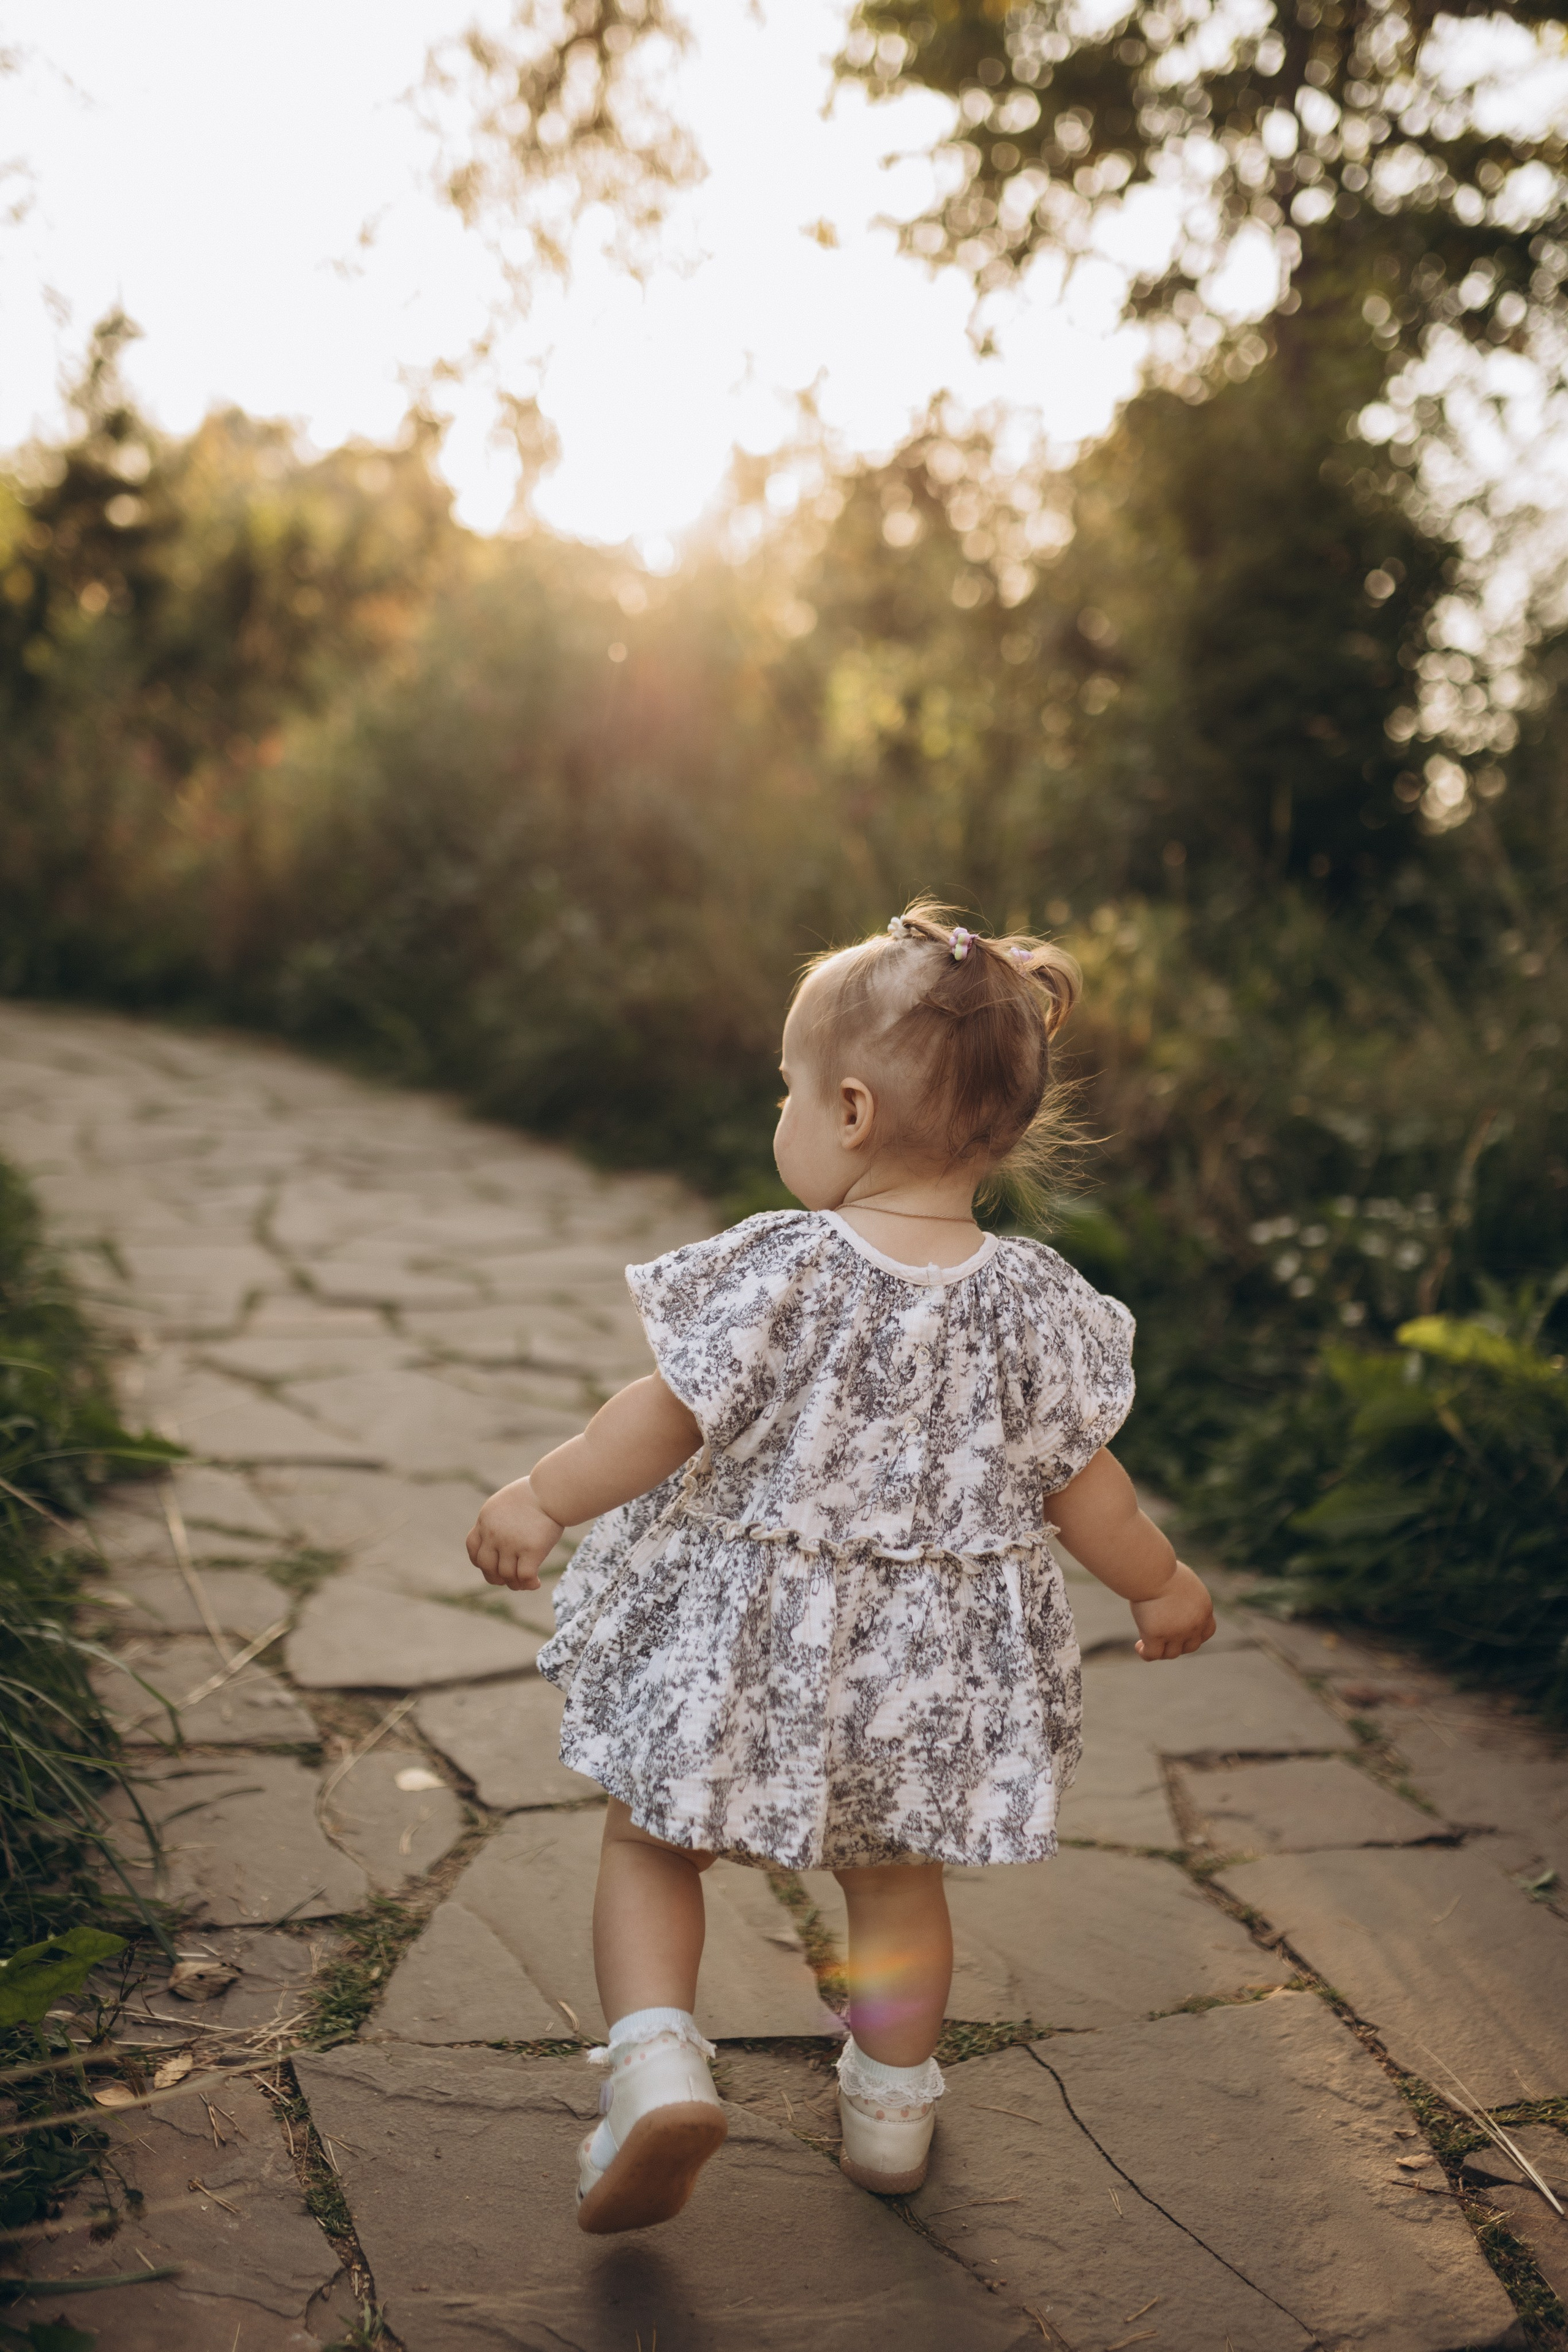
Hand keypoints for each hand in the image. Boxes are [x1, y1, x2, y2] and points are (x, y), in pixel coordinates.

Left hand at [466, 1477, 562, 1591]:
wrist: (553, 1489)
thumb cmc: (537, 1492)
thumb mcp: (507, 1501)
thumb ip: (500, 1520)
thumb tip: (505, 1537)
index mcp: (486, 1519)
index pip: (472, 1546)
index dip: (480, 1560)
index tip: (492, 1564)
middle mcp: (493, 1533)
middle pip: (486, 1566)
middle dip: (495, 1577)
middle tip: (508, 1579)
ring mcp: (511, 1543)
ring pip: (506, 1575)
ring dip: (515, 1584)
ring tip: (524, 1583)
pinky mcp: (531, 1551)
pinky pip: (525, 1577)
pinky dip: (529, 1584)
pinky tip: (536, 1583)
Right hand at [1130, 1562, 1215, 1660]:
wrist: (1151, 1570)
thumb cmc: (1161, 1568)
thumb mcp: (1180, 1581)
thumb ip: (1182, 1596)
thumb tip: (1172, 1601)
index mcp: (1204, 1609)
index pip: (1207, 1632)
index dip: (1194, 1636)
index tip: (1181, 1634)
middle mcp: (1194, 1624)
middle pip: (1190, 1646)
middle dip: (1177, 1645)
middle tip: (1162, 1638)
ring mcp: (1176, 1632)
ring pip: (1171, 1653)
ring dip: (1160, 1651)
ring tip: (1144, 1642)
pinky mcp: (1156, 1636)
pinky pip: (1152, 1654)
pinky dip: (1145, 1653)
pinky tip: (1139, 1646)